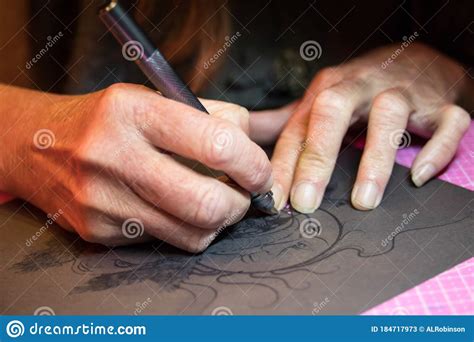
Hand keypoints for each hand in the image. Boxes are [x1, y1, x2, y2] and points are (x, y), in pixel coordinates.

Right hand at [0, 83, 272, 251]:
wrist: (39, 146)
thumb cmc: (110, 119)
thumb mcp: (154, 97)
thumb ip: (212, 114)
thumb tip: (258, 140)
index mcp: (134, 111)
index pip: (214, 144)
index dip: (252, 164)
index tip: (259, 172)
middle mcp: (114, 156)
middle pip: (205, 202)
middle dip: (240, 204)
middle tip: (243, 194)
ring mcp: (103, 200)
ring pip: (192, 232)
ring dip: (219, 222)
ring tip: (216, 201)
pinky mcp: (100, 232)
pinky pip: (168, 242)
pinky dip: (187, 230)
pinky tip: (178, 210)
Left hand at [269, 43, 471, 212]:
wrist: (415, 60)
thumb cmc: (361, 89)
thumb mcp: (322, 98)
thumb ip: (290, 120)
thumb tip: (250, 134)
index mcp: (328, 89)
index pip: (299, 128)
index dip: (283, 165)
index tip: (275, 200)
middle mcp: (360, 86)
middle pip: (332, 112)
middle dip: (317, 158)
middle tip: (306, 202)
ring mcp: (402, 91)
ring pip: (388, 116)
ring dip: (374, 160)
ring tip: (362, 202)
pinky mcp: (439, 104)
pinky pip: (446, 123)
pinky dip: (435, 150)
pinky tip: (418, 176)